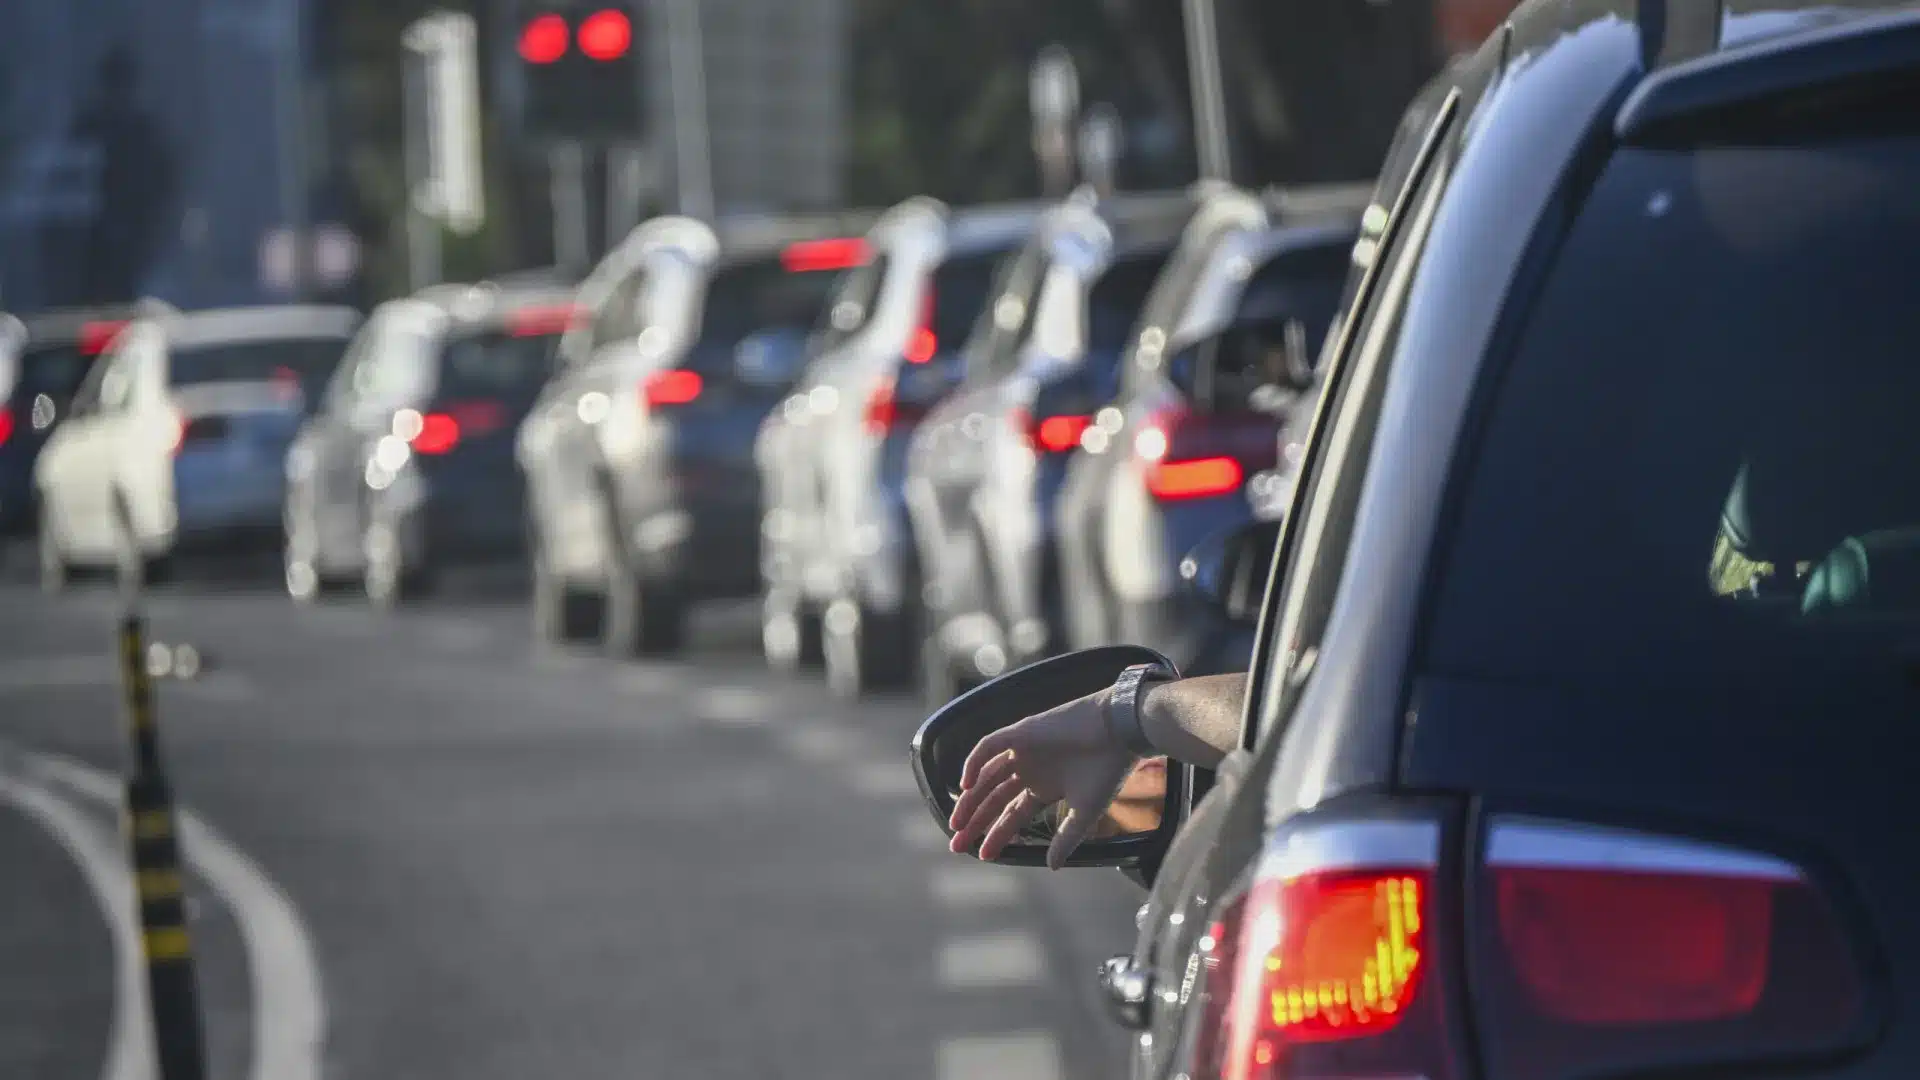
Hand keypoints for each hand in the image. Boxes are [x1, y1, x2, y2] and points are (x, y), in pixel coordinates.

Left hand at [947, 687, 1137, 869]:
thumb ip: (1065, 839)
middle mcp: (1029, 770)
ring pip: (986, 776)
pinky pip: (989, 746)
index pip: (1012, 815)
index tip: (982, 856)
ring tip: (957, 823)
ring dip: (970, 798)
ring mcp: (1023, 751)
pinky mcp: (1021, 732)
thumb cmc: (1107, 771)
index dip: (997, 835)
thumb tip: (1052, 868)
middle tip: (957, 845)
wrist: (1120, 732)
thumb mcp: (1084, 813)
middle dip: (975, 821)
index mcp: (1044, 788)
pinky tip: (967, 785)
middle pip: (993, 798)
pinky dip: (974, 762)